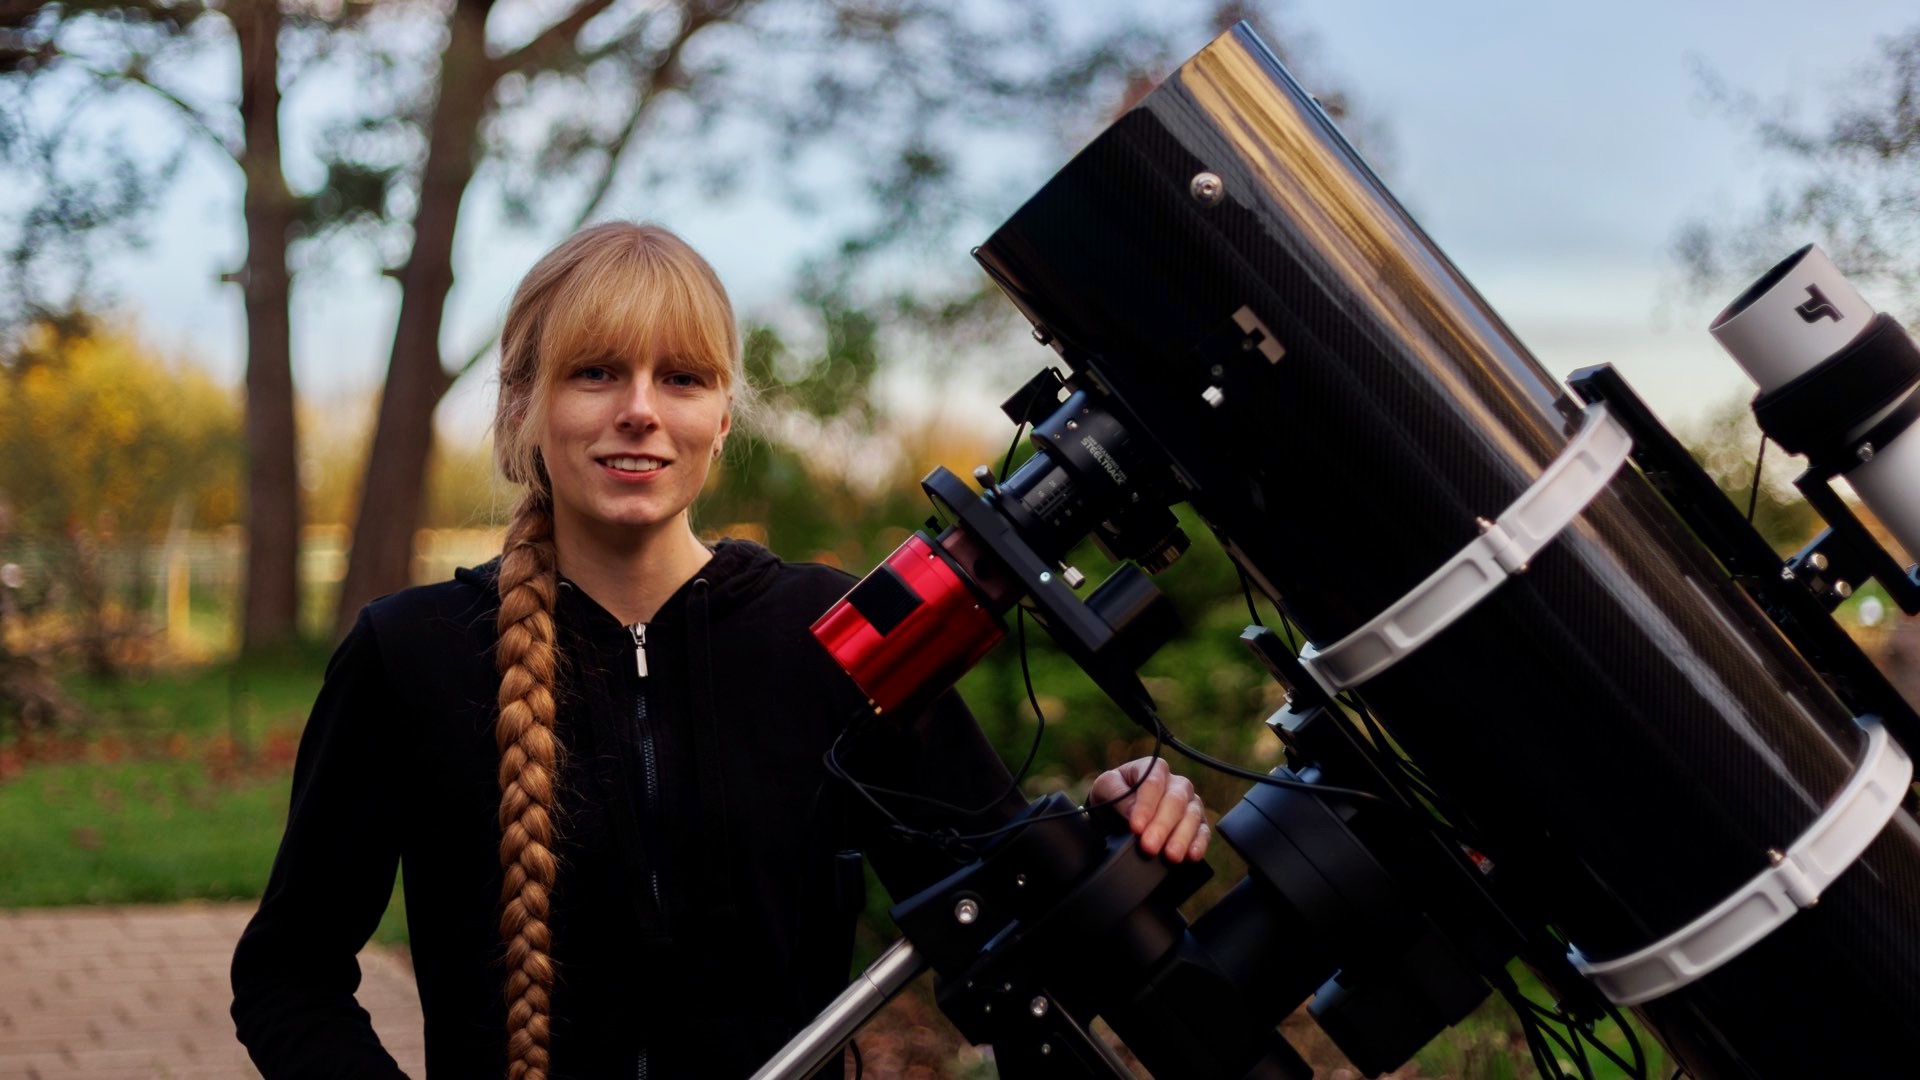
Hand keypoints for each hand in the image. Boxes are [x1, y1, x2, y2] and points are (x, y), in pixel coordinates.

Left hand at [1088, 756, 1210, 862]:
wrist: (1118, 810)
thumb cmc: (1114, 794)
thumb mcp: (1106, 788)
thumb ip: (1118, 795)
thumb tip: (1133, 813)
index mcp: (1154, 768)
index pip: (1153, 784)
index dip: (1145, 806)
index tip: (1136, 827)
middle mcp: (1176, 783)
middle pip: (1175, 801)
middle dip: (1162, 826)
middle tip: (1149, 846)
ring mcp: (1190, 802)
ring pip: (1192, 816)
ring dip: (1181, 837)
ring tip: (1170, 855)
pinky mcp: (1198, 822)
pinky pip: (1203, 831)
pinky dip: (1199, 843)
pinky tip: (1191, 855)